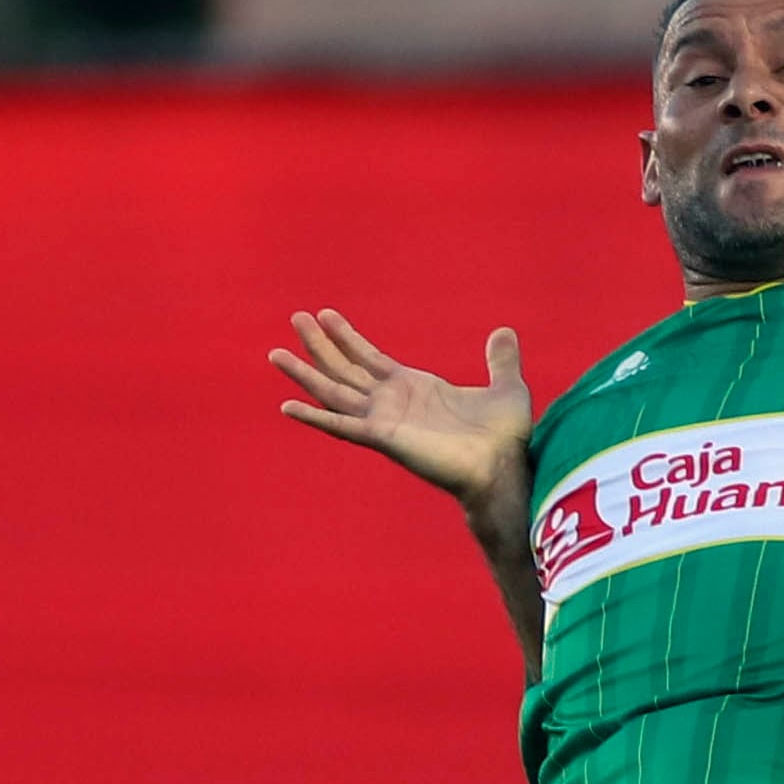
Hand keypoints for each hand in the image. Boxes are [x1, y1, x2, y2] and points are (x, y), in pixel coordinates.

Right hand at [270, 309, 535, 537]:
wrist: (504, 469)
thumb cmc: (506, 439)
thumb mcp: (507, 388)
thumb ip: (501, 361)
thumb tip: (505, 332)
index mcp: (415, 388)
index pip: (371, 358)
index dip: (347, 337)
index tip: (325, 314)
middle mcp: (393, 403)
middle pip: (345, 369)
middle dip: (319, 344)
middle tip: (294, 318)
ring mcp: (385, 420)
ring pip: (334, 391)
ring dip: (305, 373)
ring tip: (276, 352)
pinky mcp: (383, 438)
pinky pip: (342, 425)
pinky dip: (315, 416)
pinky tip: (288, 406)